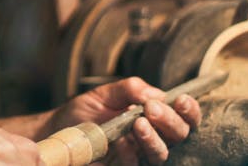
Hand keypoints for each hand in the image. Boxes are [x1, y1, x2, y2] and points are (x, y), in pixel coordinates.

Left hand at [46, 77, 201, 164]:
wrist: (57, 130)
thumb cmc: (84, 111)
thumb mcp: (105, 94)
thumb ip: (131, 89)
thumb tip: (157, 94)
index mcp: (154, 117)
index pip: (183, 117)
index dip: (189, 110)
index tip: (182, 100)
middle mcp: (152, 137)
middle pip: (179, 135)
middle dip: (170, 121)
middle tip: (151, 109)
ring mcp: (139, 155)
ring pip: (162, 154)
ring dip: (153, 138)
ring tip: (138, 124)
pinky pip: (136, 164)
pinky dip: (129, 153)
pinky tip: (119, 141)